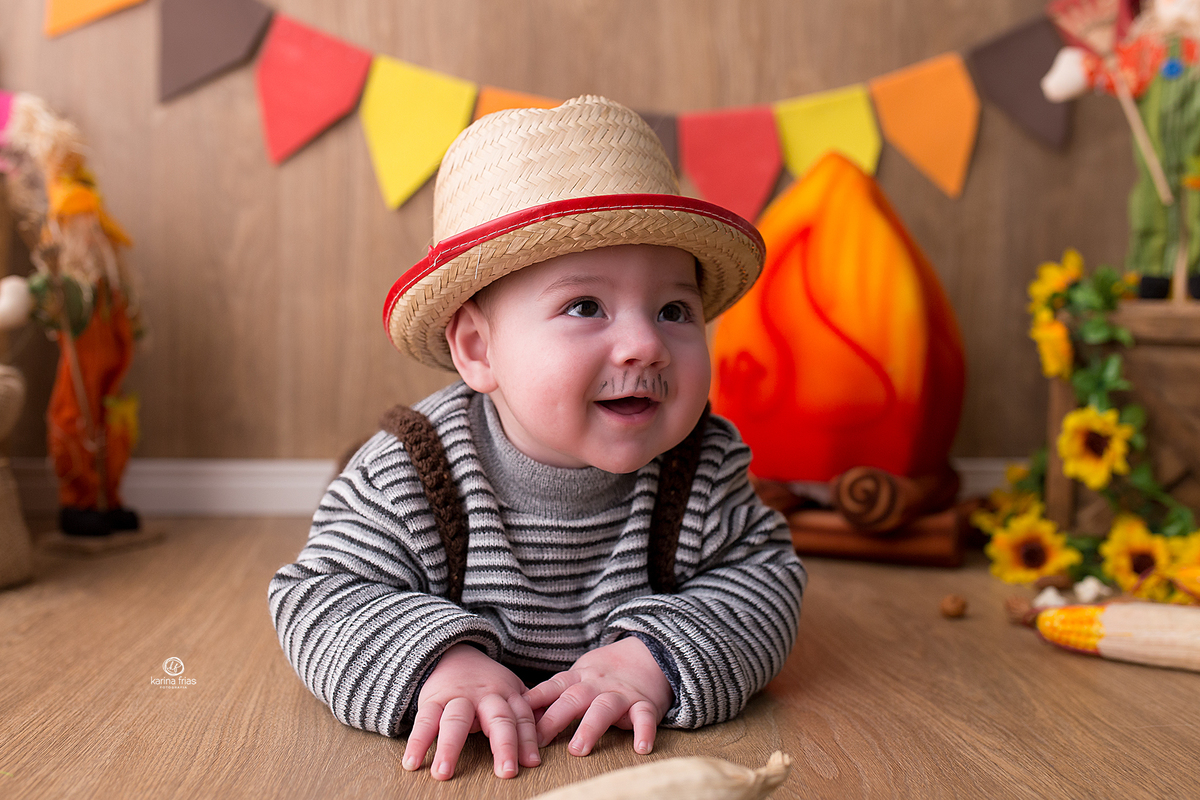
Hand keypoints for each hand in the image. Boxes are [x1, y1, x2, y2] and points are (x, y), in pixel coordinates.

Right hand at [401, 643, 539, 780]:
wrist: (454, 653)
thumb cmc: (487, 684)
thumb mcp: (512, 691)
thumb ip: (529, 712)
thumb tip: (549, 736)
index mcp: (509, 695)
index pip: (522, 719)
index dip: (528, 740)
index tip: (531, 763)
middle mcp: (486, 696)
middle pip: (498, 720)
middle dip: (503, 745)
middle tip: (506, 772)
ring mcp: (458, 697)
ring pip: (456, 720)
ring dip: (450, 746)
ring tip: (444, 773)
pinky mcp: (432, 700)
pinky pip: (425, 720)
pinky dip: (417, 742)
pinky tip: (413, 762)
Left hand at [523, 636, 673, 757]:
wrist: (649, 653)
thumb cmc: (606, 672)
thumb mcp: (579, 674)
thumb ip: (556, 692)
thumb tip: (525, 712)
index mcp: (579, 678)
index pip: (553, 688)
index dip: (534, 702)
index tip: (517, 718)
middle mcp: (597, 685)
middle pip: (573, 699)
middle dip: (554, 719)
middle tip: (538, 741)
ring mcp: (621, 694)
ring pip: (604, 708)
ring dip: (590, 727)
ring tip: (578, 749)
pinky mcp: (645, 703)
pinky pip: (645, 717)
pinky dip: (644, 731)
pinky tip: (641, 748)